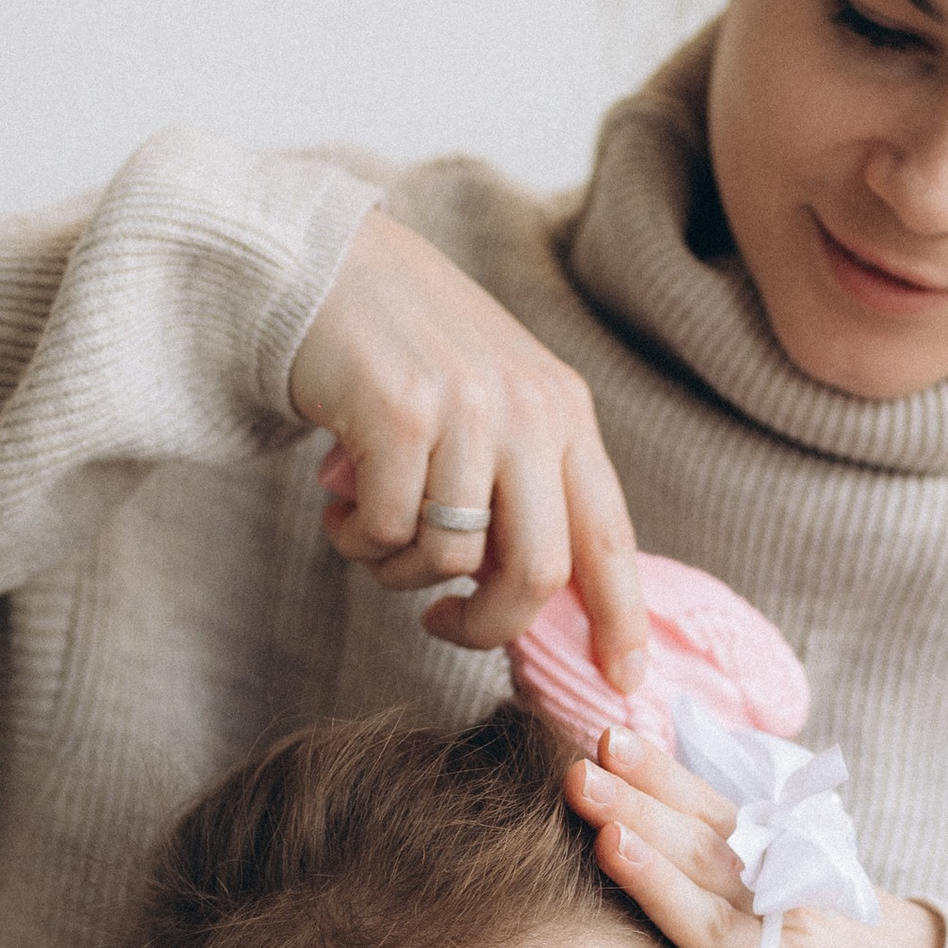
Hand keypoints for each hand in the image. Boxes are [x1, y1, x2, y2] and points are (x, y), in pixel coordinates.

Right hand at [291, 207, 647, 692]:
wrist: (323, 265)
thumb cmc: (404, 352)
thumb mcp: (493, 402)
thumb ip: (525, 481)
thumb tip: (540, 600)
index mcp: (565, 413)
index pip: (609, 536)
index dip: (621, 618)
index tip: (624, 682)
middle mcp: (529, 410)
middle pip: (537, 573)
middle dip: (488, 626)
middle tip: (443, 622)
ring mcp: (467, 410)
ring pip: (451, 559)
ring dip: (399, 571)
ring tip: (370, 529)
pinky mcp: (400, 414)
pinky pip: (386, 533)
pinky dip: (356, 541)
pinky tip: (338, 504)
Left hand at [565, 731, 942, 947]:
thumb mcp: (803, 883)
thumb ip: (738, 847)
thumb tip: (661, 793)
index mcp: (773, 875)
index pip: (711, 816)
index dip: (660, 779)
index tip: (606, 740)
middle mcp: (777, 916)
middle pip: (701, 859)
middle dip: (638, 813)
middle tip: (579, 775)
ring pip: (721, 933)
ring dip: (665, 891)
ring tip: (610, 849)